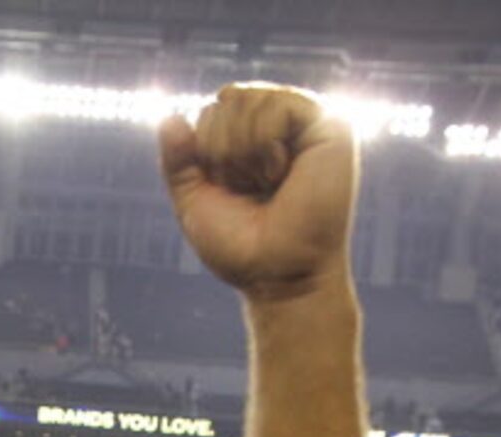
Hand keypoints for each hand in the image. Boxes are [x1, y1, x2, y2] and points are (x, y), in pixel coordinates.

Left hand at [159, 84, 358, 301]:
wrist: (280, 275)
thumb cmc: (243, 248)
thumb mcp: (195, 201)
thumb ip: (178, 161)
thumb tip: (171, 117)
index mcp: (254, 142)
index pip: (213, 111)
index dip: (206, 149)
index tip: (230, 189)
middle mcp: (282, 129)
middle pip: (227, 98)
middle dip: (223, 149)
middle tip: (251, 187)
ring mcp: (306, 124)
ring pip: (247, 97)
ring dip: (243, 150)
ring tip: (268, 182)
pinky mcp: (329, 126)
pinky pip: (277, 103)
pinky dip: (265, 141)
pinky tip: (280, 172)